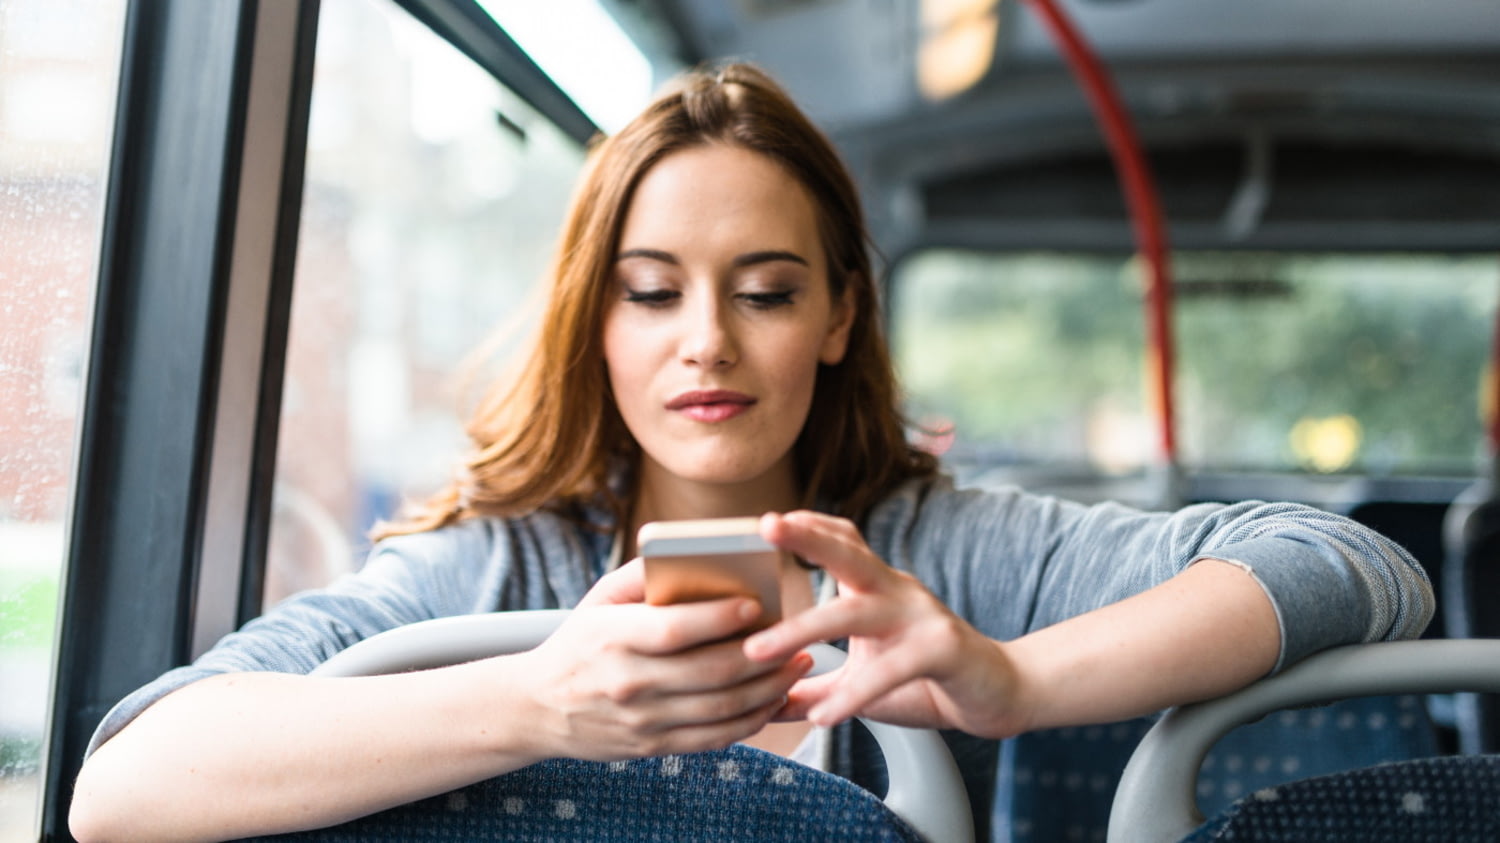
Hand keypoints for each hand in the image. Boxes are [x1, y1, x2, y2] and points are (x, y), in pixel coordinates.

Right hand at [512, 561, 813, 760]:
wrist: (539, 707)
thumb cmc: (581, 640)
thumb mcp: (600, 599)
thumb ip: (647, 575)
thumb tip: (703, 556)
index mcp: (612, 637)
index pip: (674, 629)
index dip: (719, 618)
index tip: (757, 604)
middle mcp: (627, 681)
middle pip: (710, 672)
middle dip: (764, 657)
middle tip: (799, 639)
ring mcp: (641, 720)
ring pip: (720, 709)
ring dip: (768, 689)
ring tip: (798, 667)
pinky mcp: (652, 746)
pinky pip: (713, 739)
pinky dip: (751, 721)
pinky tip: (773, 700)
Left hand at [743, 511, 1032, 738]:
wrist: (998, 695)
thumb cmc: (926, 680)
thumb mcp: (863, 680)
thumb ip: (815, 689)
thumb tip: (763, 706)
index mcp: (879, 588)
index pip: (844, 540)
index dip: (809, 525)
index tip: (769, 519)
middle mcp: (898, 592)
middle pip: (849, 553)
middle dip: (807, 537)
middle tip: (766, 524)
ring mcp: (920, 617)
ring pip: (856, 611)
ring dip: (804, 627)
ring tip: (757, 652)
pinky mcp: (941, 650)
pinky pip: (891, 668)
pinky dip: (854, 693)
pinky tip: (825, 717)